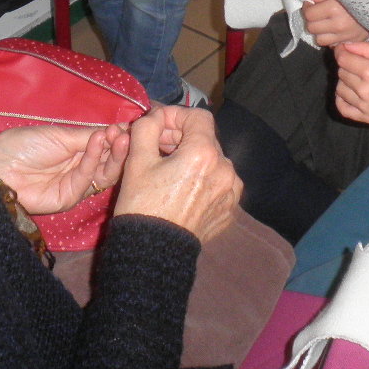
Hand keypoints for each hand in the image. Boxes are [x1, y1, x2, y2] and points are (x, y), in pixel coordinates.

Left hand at [0, 123, 130, 215]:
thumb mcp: (60, 135)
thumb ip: (88, 136)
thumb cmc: (24, 144)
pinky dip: (94, 160)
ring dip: (114, 154)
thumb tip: (119, 130)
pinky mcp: (70, 199)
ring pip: (104, 174)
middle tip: (126, 134)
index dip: (118, 137)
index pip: (105, 146)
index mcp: (77, 150)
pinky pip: (87, 181)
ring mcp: (76, 185)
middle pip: (109, 162)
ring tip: (118, 137)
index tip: (130, 126)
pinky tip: (97, 143)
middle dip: (119, 147)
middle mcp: (80, 168)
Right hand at [114, 106, 241, 242]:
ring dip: (192, 158)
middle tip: (156, 146)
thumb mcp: (137, 161)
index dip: (176, 115)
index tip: (157, 124)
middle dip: (181, 137)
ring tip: (168, 170)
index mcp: (205, 153)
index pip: (198, 116)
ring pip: (213, 161)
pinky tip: (181, 190)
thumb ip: (147, 127)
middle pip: (205, 138)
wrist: (153, 253)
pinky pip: (218, 183)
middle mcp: (226, 169)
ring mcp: (231, 191)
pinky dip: (202, 179)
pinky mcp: (230, 209)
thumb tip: (155, 115)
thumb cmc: (142, 205)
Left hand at [302, 0, 368, 47]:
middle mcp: (338, 24)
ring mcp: (344, 36)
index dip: (307, 8)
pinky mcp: (350, 42)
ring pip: (320, 40)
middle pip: (312, 28)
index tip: (310, 5)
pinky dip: (330, 39)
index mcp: (333, 8)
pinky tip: (334, 31)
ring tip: (324, 24)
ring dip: (320, 32)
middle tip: (317, 14)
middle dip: (312, 20)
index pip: (309, 14)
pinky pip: (332, 45)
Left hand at [333, 41, 368, 125]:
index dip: (341, 52)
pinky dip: (342, 99)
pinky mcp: (364, 117)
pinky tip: (350, 93)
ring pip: (340, 89)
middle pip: (341, 73)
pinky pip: (342, 108)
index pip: (342, 59)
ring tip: (358, 79)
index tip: (343, 50)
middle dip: (347, 66)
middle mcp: (364, 90)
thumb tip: (345, 45)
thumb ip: (366, 48)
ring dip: (345, 82)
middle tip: (358, 65)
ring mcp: (363, 105)